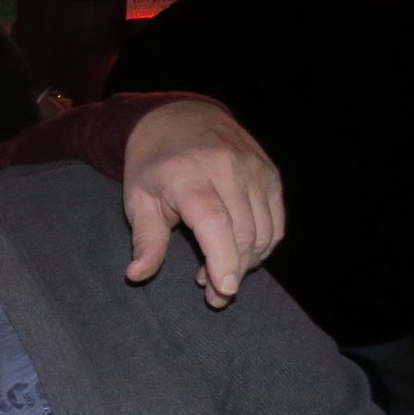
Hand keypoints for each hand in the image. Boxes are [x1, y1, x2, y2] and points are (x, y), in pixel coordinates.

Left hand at [121, 100, 283, 307]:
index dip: (223, 260)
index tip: (224, 291)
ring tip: (220, 272)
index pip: (215, 224)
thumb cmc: (153, 166)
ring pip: (264, 231)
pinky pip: (276, 221)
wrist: (178, 119)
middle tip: (214, 296)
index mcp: (189, 176)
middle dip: (233, 272)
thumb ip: (146, 240)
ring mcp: (254, 169)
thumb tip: (137, 275)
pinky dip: (263, 245)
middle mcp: (227, 169)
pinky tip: (240, 253)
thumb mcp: (138, 200)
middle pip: (244, 233)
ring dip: (248, 262)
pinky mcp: (270, 173)